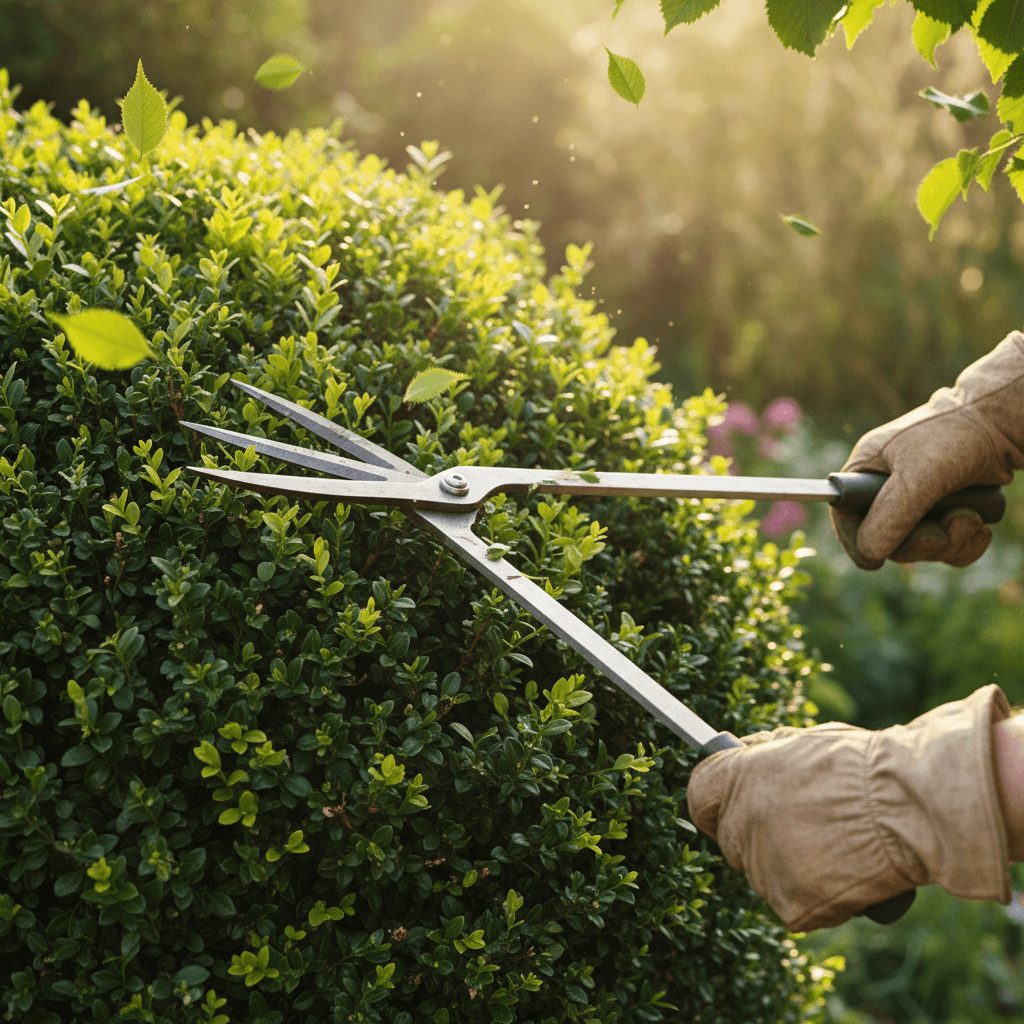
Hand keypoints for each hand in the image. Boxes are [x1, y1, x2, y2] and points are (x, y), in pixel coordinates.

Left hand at [686, 685, 1011, 932]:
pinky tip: (848, 877)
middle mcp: (741, 821)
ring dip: (792, 871)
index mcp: (738, 776)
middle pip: (732, 843)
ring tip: (840, 849)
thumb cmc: (865, 769)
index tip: (731, 809)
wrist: (908, 806)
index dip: (716, 804)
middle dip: (760, 840)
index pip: (700, 797)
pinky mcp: (790, 904)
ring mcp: (763, 865)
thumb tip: (744, 756)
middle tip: (806, 831)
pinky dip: (821, 901)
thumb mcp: (805, 742)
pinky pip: (796, 908)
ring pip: (765, 877)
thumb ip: (767, 756)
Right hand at [830, 331, 1023, 568]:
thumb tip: (870, 553)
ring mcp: (917, 505)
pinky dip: (966, 544)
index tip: (874, 561)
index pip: (845, 519)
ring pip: (922, 549)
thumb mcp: (918, 475)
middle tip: (943, 530)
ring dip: (951, 543)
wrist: (1000, 424)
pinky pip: (949, 549)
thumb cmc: (953, 436)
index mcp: (864, 473)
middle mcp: (886, 491)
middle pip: (887, 542)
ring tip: (970, 517)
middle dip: (921, 543)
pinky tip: (979, 525)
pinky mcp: (946, 513)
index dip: (858, 542)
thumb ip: (892, 513)